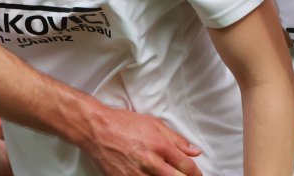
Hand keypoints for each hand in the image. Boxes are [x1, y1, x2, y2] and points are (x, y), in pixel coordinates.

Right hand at [82, 106, 202, 175]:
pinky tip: (149, 175)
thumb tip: (194, 151)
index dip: (195, 172)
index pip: (186, 166)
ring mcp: (136, 174)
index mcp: (159, 146)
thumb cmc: (122, 123)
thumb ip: (175, 139)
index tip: (196, 174)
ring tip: (164, 174)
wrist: (96, 129)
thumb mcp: (152, 123)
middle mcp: (150, 162)